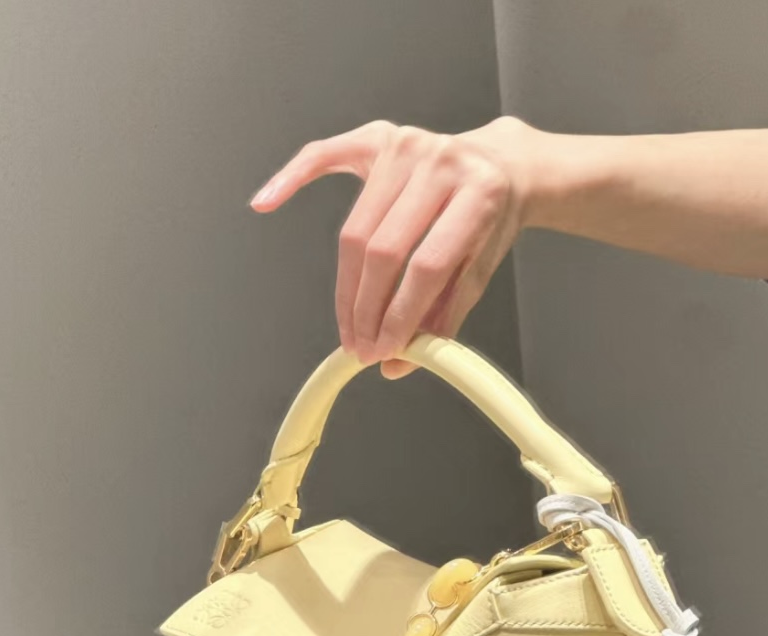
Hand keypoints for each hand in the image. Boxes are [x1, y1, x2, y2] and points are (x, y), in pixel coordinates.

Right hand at [250, 117, 539, 377]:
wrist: (502, 165)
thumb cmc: (490, 220)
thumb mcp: (480, 268)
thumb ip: (443, 316)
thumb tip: (400, 363)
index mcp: (478, 193)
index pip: (426, 266)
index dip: (400, 316)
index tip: (384, 352)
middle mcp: (440, 161)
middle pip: (382, 249)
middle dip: (367, 309)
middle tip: (361, 348)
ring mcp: (405, 144)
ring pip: (356, 228)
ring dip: (345, 288)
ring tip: (348, 327)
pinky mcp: (377, 138)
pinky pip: (323, 155)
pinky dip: (291, 178)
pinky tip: (266, 202)